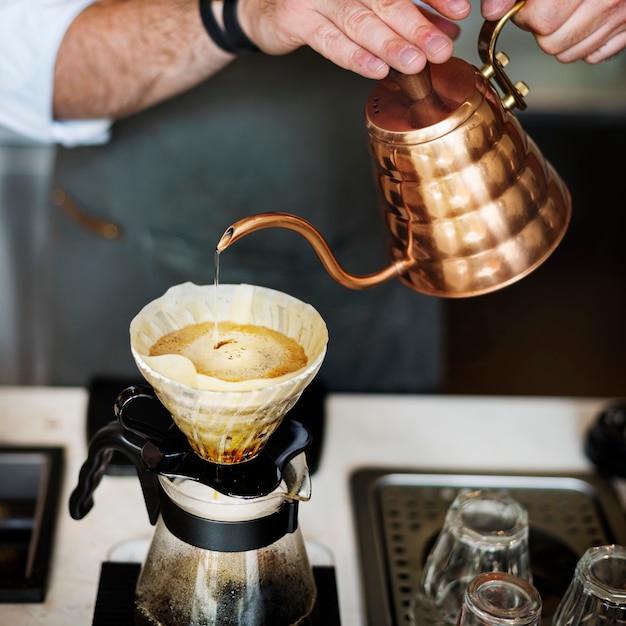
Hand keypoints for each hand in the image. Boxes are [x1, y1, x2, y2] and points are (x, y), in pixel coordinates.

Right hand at [238, 0, 470, 78]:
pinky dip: (354, 56)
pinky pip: (329, 40)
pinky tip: (376, 69)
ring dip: (390, 44)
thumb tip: (443, 28)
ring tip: (416, 63)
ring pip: (360, 20)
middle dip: (417, 26)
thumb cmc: (320, 3)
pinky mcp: (295, 17)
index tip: (459, 11)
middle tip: (440, 48)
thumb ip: (403, 11)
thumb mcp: (366, 2)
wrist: (264, 6)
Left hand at [481, 0, 625, 63]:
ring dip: (559, 37)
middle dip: (541, 27)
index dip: (525, 14)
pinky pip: (592, 55)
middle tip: (547, 5)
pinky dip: (582, 44)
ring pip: (568, 54)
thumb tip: (493, 11)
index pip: (542, 20)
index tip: (526, 5)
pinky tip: (584, 20)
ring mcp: (623, 15)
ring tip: (566, 10)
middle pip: (551, 41)